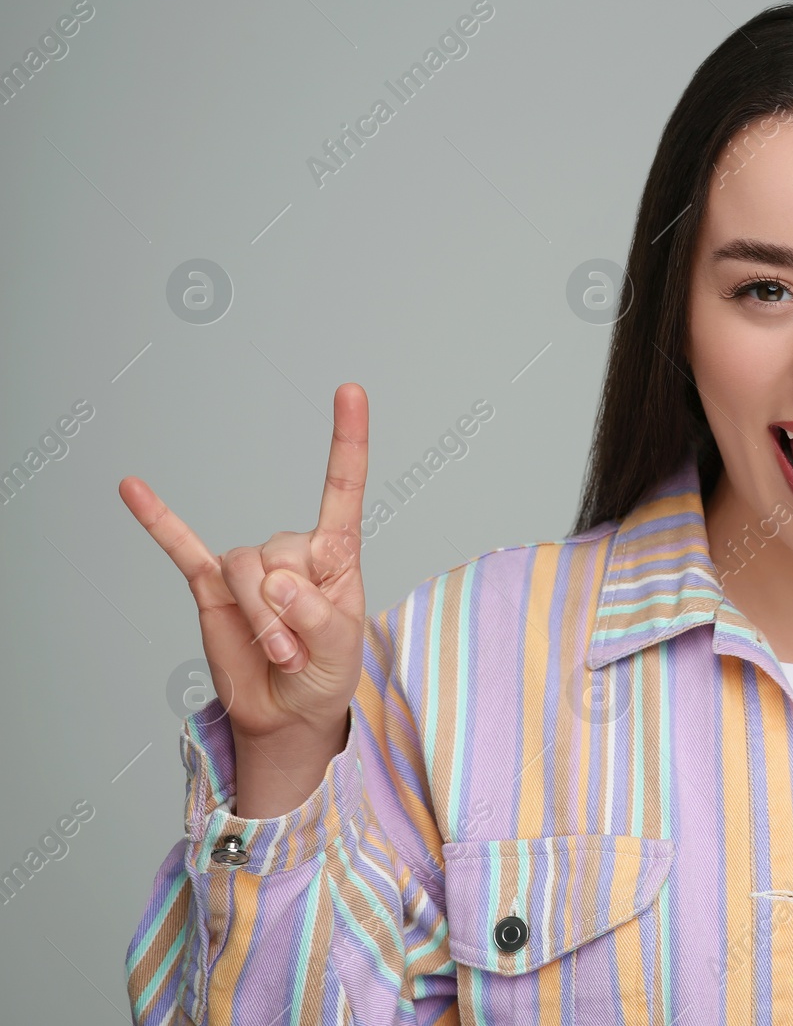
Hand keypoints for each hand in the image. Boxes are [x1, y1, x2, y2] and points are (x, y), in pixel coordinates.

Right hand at [120, 384, 369, 810]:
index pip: (342, 488)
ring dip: (261, 621)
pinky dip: (158, 520)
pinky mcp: (211, 585)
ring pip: (244, 568)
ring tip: (279, 655)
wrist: (287, 711)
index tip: (350, 390)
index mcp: (336, 554)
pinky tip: (131, 488)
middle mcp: (292, 550)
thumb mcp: (340, 652)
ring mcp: (250, 567)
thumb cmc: (324, 674)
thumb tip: (277, 577)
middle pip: (280, 553)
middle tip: (298, 655)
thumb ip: (318, 614)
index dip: (348, 441)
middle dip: (287, 613)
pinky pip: (180, 546)